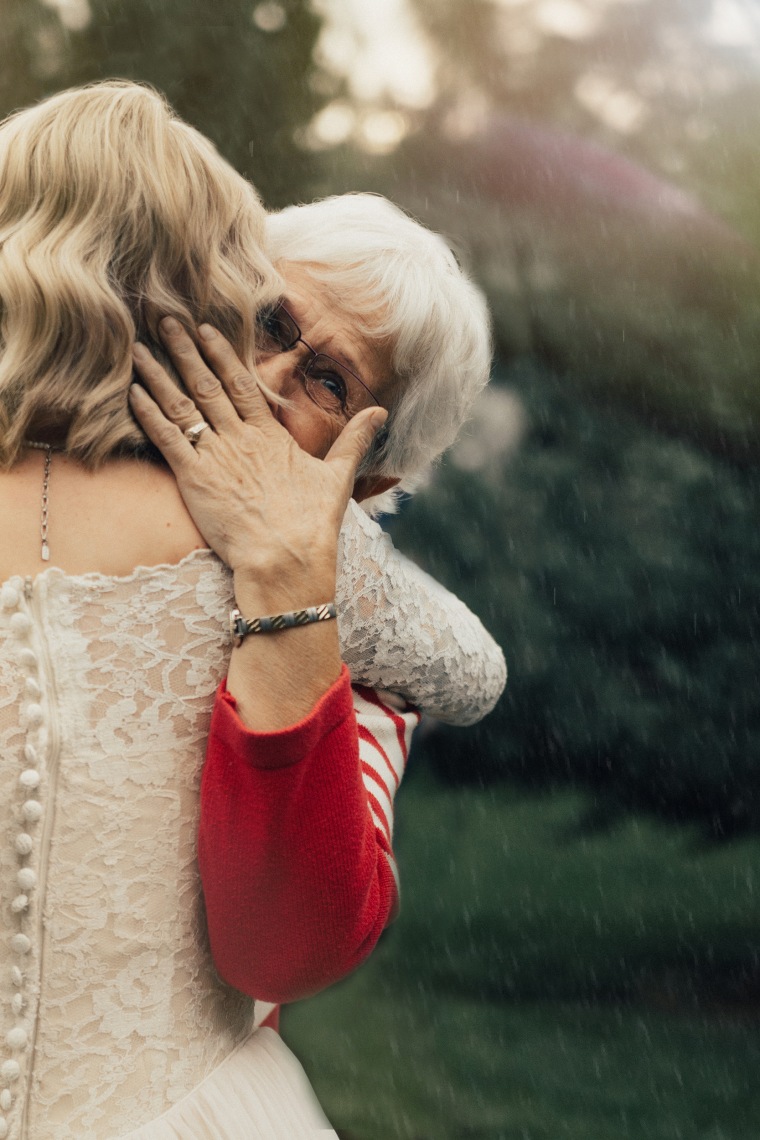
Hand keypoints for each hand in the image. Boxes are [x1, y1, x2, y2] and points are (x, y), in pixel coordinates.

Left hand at [129, 318, 386, 601]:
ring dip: (159, 375)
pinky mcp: (194, 478)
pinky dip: (148, 413)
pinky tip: (132, 391)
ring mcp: (215, 456)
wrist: (285, 558)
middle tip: (164, 319)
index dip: (221, 354)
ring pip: (182, 405)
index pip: (241, 383)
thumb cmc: (312, 524)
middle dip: (184, 350)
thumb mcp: (338, 477)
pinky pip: (166, 438)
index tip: (204, 329)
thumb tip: (381, 412)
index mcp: (270, 436)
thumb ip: (354, 440)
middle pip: (207, 384)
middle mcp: (240, 438)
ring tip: (139, 348)